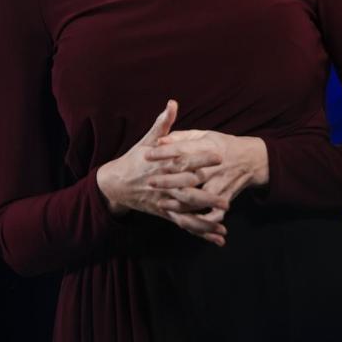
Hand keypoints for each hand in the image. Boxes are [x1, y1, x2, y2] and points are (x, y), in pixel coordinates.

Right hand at [95, 100, 229, 245]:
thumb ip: (163, 124)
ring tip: (224, 224)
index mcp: (162, 164)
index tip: (219, 155)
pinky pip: (184, 223)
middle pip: (186, 190)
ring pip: (186, 212)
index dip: (201, 158)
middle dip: (206, 195)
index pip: (184, 160)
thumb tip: (172, 103)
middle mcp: (164, 184)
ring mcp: (164, 201)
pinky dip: (200, 231)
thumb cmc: (135, 159)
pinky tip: (217, 237)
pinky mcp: (164, 213)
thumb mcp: (147, 140)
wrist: (115, 183)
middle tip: (226, 196)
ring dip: (205, 220)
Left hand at [144, 129, 268, 211]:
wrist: (251, 160)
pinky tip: (185, 222)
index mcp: (208, 148)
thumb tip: (160, 140)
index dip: (165, 153)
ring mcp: (220, 185)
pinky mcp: (225, 198)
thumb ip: (182, 137)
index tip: (147, 155)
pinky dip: (200, 221)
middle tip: (150, 182)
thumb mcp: (204, 135)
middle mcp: (214, 168)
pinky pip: (213, 214)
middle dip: (169, 180)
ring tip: (162, 203)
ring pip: (198, 198)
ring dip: (179, 203)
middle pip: (189, 176)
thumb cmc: (222, 145)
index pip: (183, 150)